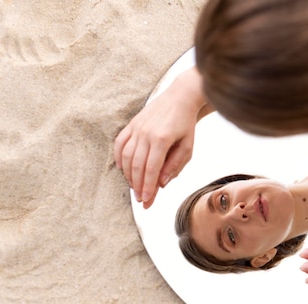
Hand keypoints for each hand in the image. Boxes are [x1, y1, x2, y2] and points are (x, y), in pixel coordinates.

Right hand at [114, 68, 204, 207]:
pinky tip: (123, 169)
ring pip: (126, 156)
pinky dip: (119, 157)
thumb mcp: (188, 146)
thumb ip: (175, 165)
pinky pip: (120, 143)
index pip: (151, 169)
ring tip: (134, 187)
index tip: (147, 202)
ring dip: (128, 175)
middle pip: (137, 165)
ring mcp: (137, 127)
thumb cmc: (186, 125)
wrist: (180, 97)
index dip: (148, 187)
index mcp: (161, 139)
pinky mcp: (132, 124)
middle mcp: (145, 133)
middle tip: (140, 200)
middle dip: (137, 185)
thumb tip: (161, 183)